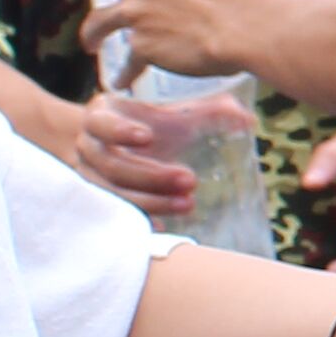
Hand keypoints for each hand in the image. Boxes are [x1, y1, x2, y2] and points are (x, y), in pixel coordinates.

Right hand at [14, 81, 205, 213]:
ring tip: (188, 203)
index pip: (102, 123)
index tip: (149, 137)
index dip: (122, 130)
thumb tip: (248, 119)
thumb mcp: (172, 116)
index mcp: (100, 117)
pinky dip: (139, 218)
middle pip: (112, 164)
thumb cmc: (147, 127)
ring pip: (113, 193)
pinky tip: (164, 224)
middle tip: (189, 179)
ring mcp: (87, 178)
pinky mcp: (96, 202)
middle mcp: (87, 147)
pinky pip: (114, 214)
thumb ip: (209, 113)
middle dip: (152, 174)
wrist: (111, 147)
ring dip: (151, 200)